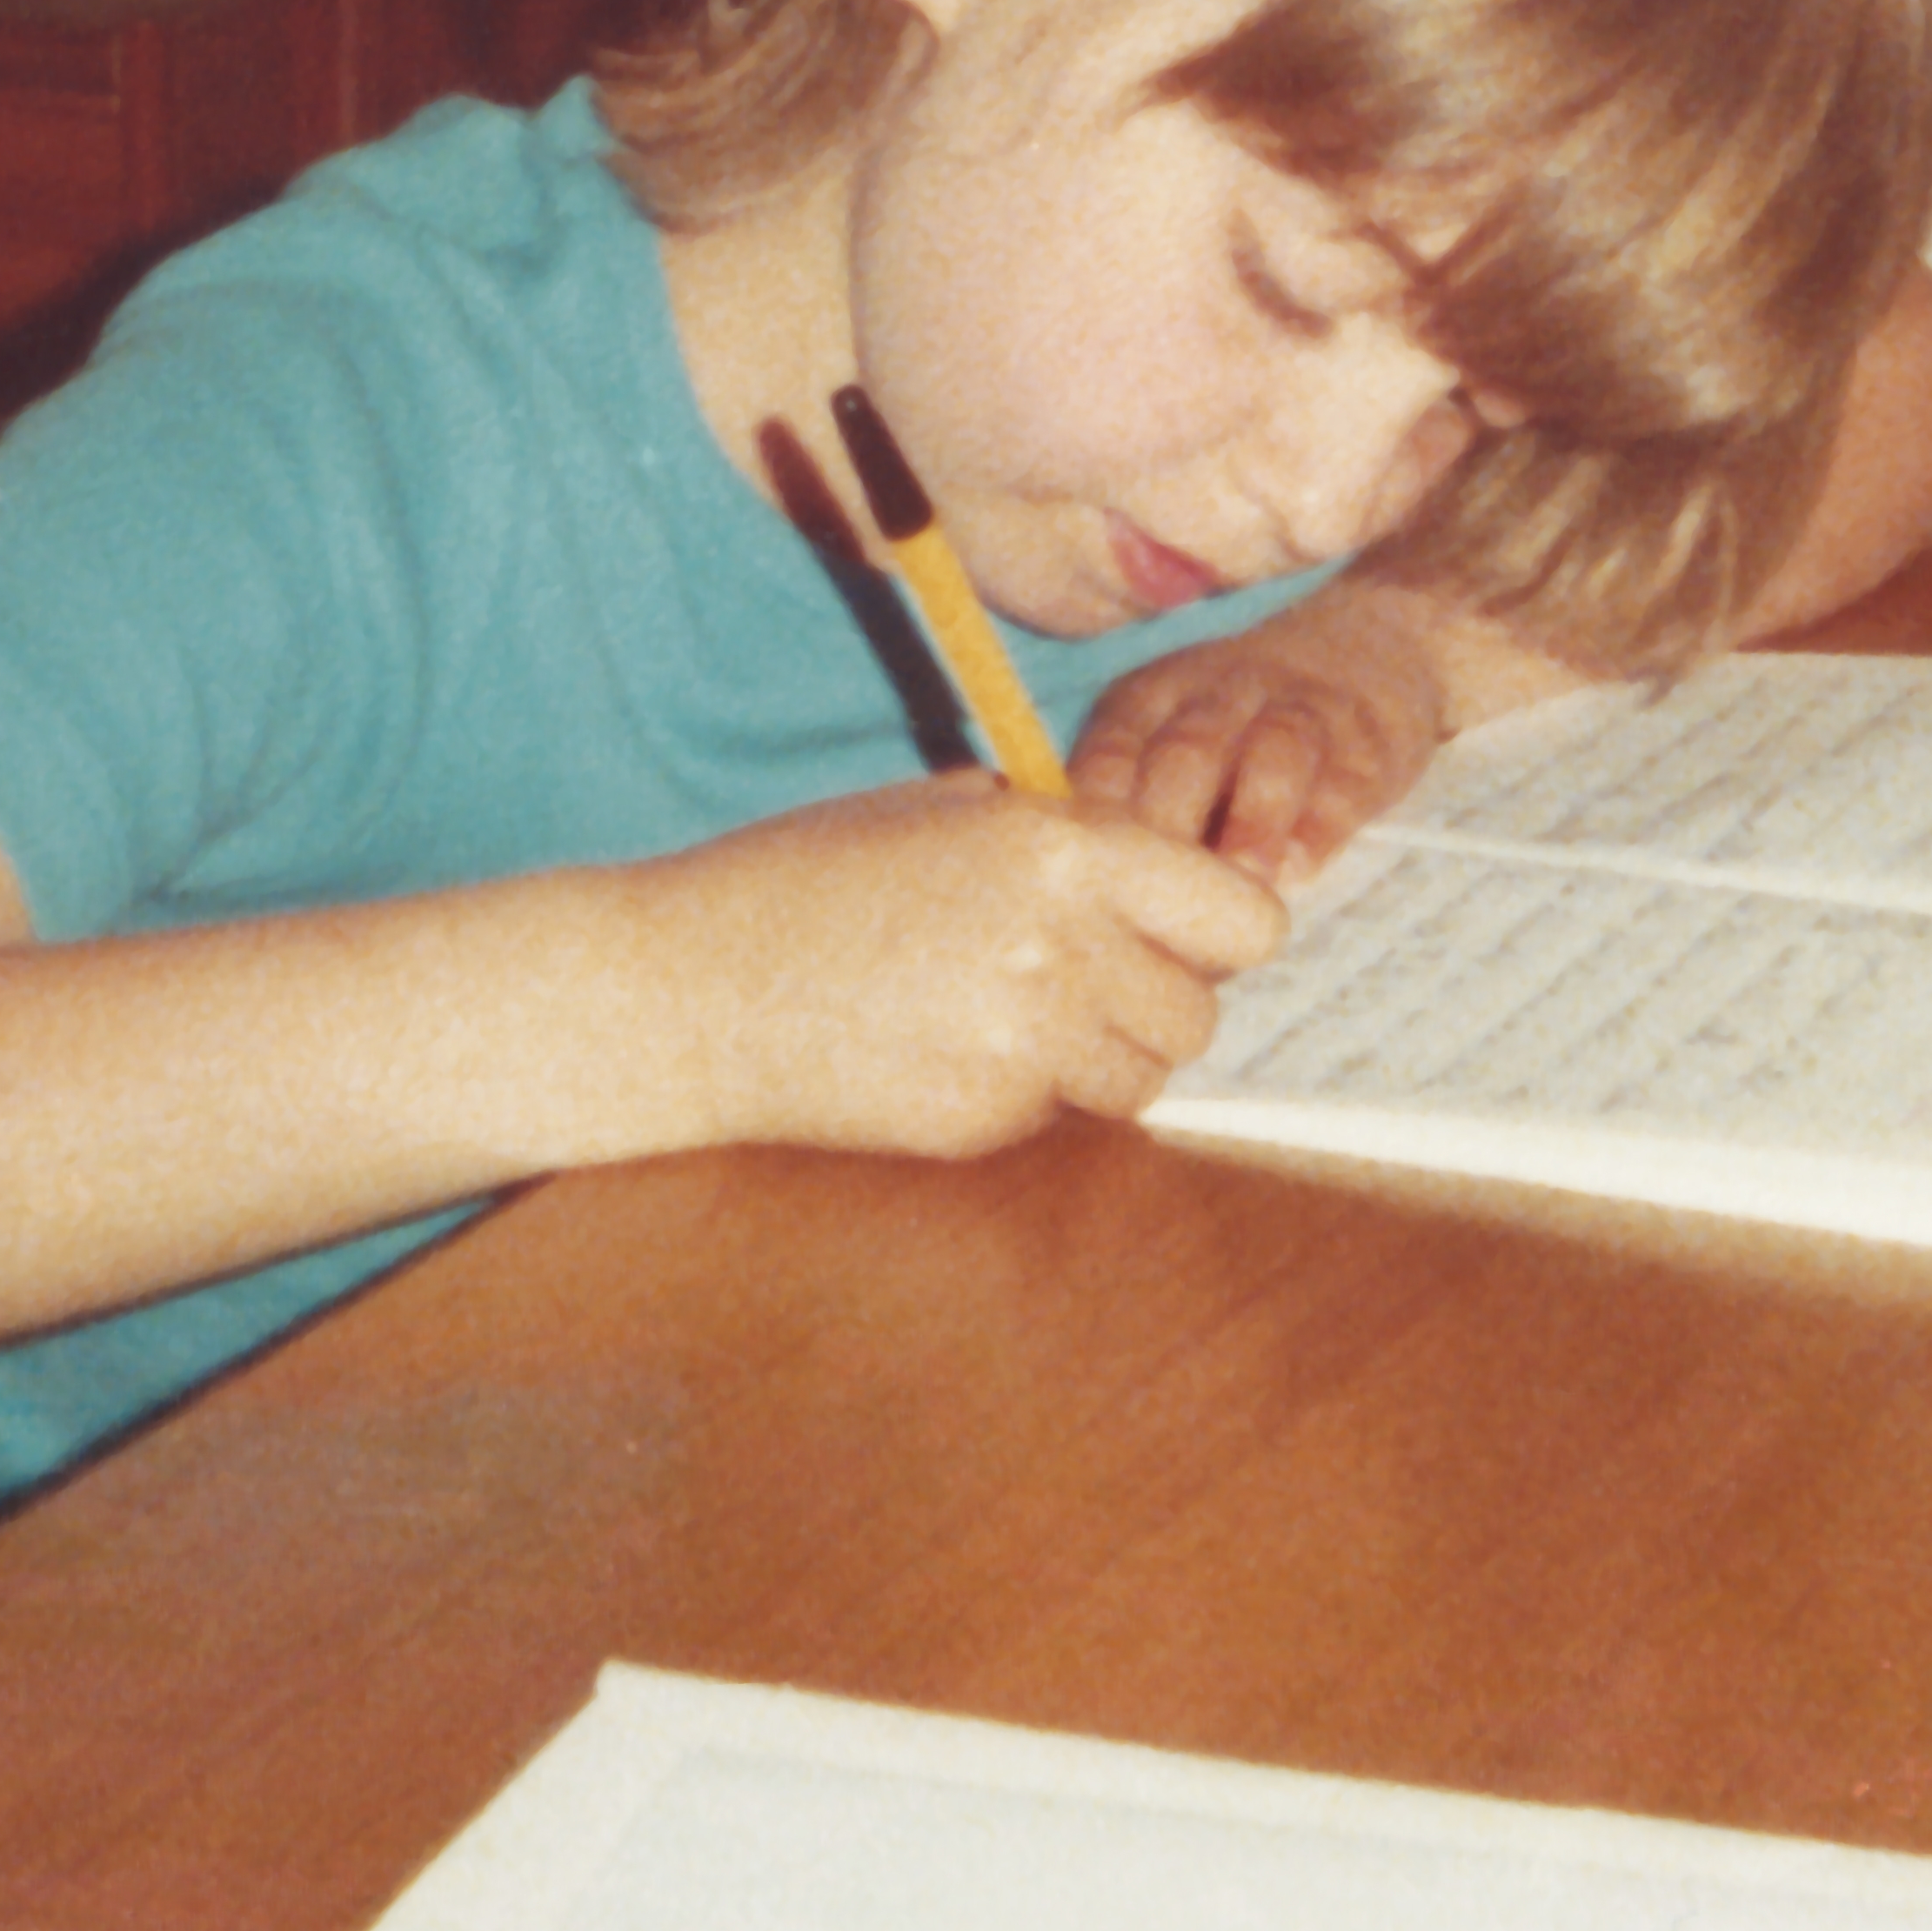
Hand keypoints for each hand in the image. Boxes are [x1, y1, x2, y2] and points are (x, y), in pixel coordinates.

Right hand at [629, 772, 1284, 1157]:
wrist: (690, 985)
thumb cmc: (802, 875)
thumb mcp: (932, 808)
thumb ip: (1048, 832)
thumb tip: (1139, 867)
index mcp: (1059, 851)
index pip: (1241, 917)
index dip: (1214, 928)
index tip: (1176, 931)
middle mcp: (1060, 950)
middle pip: (1197, 1012)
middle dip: (1151, 999)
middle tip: (1075, 975)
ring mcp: (1023, 1048)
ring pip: (1142, 1078)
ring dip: (1100, 1055)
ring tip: (1009, 1013)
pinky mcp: (984, 1122)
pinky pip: (1061, 1116)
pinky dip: (1029, 1092)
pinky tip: (946, 1048)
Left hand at [1070, 581, 1452, 886]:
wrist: (1370, 644)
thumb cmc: (1242, 720)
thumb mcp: (1172, 729)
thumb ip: (1130, 793)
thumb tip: (1075, 887)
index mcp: (1152, 697)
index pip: (1112, 752)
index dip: (1098, 819)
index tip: (1085, 884)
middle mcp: (1219, 695)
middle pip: (1185, 754)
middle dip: (1169, 828)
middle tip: (1156, 905)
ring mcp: (1296, 711)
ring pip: (1269, 754)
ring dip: (1251, 821)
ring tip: (1241, 885)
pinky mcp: (1363, 743)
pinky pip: (1341, 778)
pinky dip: (1320, 822)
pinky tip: (1303, 866)